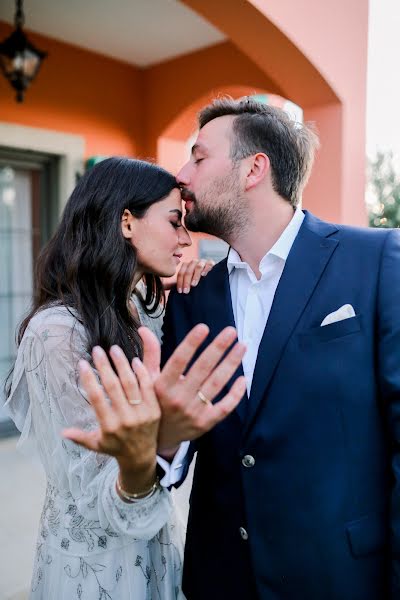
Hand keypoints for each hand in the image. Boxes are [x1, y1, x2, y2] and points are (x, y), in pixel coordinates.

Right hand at [63, 345, 160, 492]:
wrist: (142, 457)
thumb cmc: (115, 448)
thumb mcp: (96, 445)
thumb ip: (80, 437)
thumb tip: (62, 431)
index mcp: (109, 426)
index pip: (96, 398)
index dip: (89, 379)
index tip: (83, 363)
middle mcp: (125, 419)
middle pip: (113, 386)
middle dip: (104, 365)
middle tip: (97, 349)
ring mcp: (142, 414)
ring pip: (130, 383)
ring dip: (122, 364)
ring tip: (114, 349)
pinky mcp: (154, 410)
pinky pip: (148, 387)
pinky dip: (141, 373)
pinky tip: (134, 360)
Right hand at [140, 325, 246, 453]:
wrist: (158, 439)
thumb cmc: (154, 402)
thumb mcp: (147, 379)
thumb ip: (150, 354)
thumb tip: (143, 329)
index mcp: (162, 386)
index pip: (179, 360)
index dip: (191, 343)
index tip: (203, 327)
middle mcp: (179, 398)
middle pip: (202, 369)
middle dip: (218, 348)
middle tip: (231, 331)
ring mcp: (193, 412)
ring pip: (216, 384)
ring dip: (231, 364)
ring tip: (242, 347)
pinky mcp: (205, 423)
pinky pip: (225, 407)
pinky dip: (236, 394)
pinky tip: (243, 378)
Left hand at [162, 258, 214, 291]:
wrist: (211, 283)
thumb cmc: (197, 284)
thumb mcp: (187, 284)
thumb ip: (179, 284)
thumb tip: (165, 287)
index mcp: (186, 267)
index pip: (181, 272)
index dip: (180, 282)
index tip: (180, 291)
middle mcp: (194, 263)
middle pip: (188, 269)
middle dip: (186, 281)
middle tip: (186, 291)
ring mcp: (203, 262)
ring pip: (197, 267)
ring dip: (195, 276)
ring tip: (194, 284)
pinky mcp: (212, 263)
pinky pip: (209, 264)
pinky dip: (206, 269)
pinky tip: (204, 275)